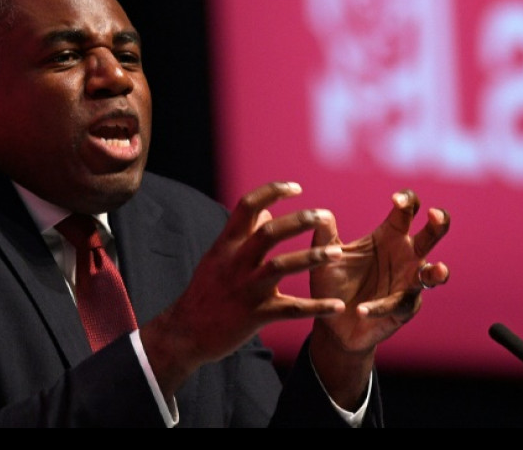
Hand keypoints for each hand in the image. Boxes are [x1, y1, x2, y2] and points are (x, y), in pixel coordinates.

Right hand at [141, 181, 345, 395]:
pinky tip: (337, 306)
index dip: (272, 191)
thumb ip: (243, 233)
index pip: (247, 206)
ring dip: (313, 257)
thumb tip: (269, 211)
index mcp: (226, 244)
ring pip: (282, 266)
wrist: (184, 334)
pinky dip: (317, 307)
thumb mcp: (218, 257)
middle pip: (269, 232)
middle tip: (325, 216)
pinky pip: (291, 309)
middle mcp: (236, 262)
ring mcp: (246, 288)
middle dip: (300, 221)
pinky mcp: (255, 315)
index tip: (297, 187)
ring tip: (338, 253)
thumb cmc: (206, 292)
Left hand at [306, 189, 449, 406]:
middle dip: (439, 223)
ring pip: (433, 275)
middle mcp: (406, 256)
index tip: (396, 200)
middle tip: (435, 215)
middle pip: (431, 235)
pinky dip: (380, 307)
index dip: (407, 201)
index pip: (407, 212)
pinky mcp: (404, 309)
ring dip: (438, 272)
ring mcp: (409, 283)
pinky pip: (398, 305)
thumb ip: (324, 235)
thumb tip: (321, 214)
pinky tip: (362, 309)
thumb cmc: (333, 284)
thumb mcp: (326, 257)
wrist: (333, 323)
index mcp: (390, 236)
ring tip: (438, 270)